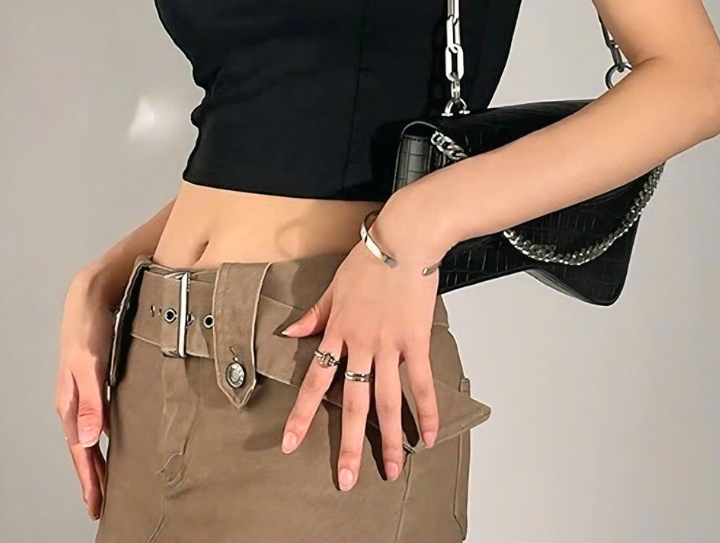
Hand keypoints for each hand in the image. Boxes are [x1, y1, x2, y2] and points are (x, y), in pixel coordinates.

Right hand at [55, 271, 115, 519]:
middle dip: (91, 478)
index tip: (96, 504)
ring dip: (96, 459)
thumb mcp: (90, 364)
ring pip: (88, 435)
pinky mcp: (94, 382)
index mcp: (70, 403)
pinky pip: (96, 419)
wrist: (89, 296)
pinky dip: (102, 437)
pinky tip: (110, 442)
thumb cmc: (88, 328)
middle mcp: (74, 402)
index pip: (79, 450)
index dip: (88, 478)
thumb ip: (91, 401)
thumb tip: (88, 440)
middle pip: (81, 448)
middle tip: (101, 505)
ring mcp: (83, 392)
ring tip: (107, 483)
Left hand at [279, 225, 440, 489]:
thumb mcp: (333, 285)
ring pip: (386, 400)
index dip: (302, 414)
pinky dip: (425, 409)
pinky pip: (420, 381)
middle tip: (345, 479)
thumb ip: (315, 314)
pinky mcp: (416, 340)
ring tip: (391, 470)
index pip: (315, 380)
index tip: (290, 444)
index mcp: (337, 331)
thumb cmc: (369, 258)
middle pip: (352, 401)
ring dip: (390, 438)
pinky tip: (429, 435)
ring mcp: (389, 344)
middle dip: (348, 443)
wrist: (404, 240)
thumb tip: (290, 333)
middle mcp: (360, 344)